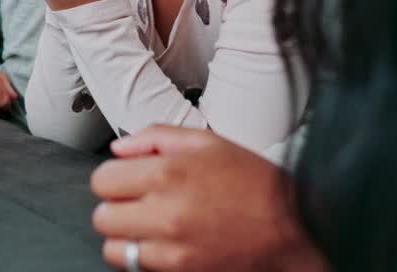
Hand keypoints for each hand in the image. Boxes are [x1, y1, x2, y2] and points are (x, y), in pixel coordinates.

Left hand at [90, 126, 325, 271]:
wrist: (294, 230)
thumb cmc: (256, 185)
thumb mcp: (208, 143)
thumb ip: (155, 138)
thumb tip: (120, 148)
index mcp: (168, 174)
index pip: (102, 180)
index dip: (115, 177)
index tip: (128, 179)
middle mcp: (165, 214)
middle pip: (102, 216)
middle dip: (117, 207)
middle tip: (139, 202)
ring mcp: (172, 250)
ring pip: (114, 247)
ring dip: (127, 236)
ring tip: (151, 225)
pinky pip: (138, 267)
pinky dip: (144, 257)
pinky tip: (165, 243)